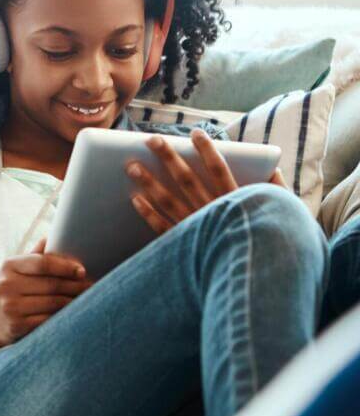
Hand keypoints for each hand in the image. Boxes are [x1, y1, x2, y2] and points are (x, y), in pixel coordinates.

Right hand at [0, 237, 93, 347]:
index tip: (82, 270)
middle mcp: (7, 285)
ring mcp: (11, 307)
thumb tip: (54, 236)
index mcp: (9, 266)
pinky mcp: (17, 326)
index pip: (42, 263)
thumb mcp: (16, 270)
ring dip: (74, 301)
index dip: (65, 266)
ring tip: (88, 299)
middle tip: (93, 286)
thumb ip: (35, 256)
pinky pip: (49, 320)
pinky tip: (74, 313)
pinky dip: (64, 316)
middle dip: (76, 286)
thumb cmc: (10, 290)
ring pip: (54, 303)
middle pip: (52, 285)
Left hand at [126, 128, 288, 234]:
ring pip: (168, 202)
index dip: (206, 150)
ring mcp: (195, 230)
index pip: (219, 169)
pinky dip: (148, 214)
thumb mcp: (284, 216)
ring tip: (132, 167)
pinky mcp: (183, 247)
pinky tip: (135, 199)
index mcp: (236, 202)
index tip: (194, 133)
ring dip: (149, 183)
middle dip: (168, 158)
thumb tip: (274, 168)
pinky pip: (162, 228)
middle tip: (151, 140)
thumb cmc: (273, 245)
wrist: (257, 282)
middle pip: (186, 180)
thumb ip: (276, 191)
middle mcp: (212, 213)